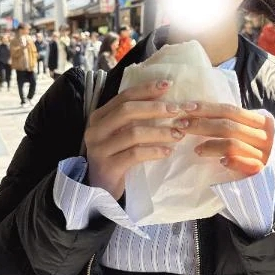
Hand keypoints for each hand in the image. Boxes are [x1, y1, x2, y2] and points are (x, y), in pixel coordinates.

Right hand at [84, 80, 185, 199]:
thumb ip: (135, 118)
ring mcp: (99, 148)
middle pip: (127, 111)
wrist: (100, 190)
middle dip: (155, 108)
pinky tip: (168, 151)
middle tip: (177, 110)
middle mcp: (96, 129)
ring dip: (159, 132)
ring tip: (178, 134)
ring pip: (133, 133)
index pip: (124, 96)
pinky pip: (134, 154)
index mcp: (100, 116)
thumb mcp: (121, 134)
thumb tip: (167, 100)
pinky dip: (154, 151)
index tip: (168, 85)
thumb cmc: (116, 157)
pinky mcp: (107, 167)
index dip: (146, 89)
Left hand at [175, 103, 274, 178]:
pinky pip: (244, 164)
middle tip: (181, 125)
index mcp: (262, 122)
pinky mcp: (261, 171)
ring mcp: (263, 154)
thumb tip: (199, 110)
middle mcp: (265, 136)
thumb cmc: (254, 150)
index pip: (231, 110)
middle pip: (228, 126)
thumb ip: (233, 122)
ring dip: (210, 145)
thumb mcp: (249, 132)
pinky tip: (220, 162)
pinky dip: (232, 161)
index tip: (187, 108)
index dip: (208, 108)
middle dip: (201, 124)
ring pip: (232, 144)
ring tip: (196, 149)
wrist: (274, 178)